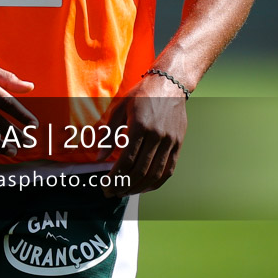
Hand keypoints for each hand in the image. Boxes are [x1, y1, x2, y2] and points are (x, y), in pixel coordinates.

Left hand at [102, 75, 187, 195]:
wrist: (169, 85)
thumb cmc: (141, 95)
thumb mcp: (120, 108)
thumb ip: (109, 132)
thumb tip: (99, 157)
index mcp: (140, 125)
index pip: (127, 160)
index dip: (115, 177)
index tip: (104, 185)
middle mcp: (157, 135)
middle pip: (140, 171)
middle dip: (123, 186)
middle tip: (111, 192)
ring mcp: (170, 141)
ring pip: (154, 174)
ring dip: (138, 188)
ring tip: (124, 192)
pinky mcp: (178, 145)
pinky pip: (168, 171)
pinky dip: (155, 183)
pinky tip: (143, 187)